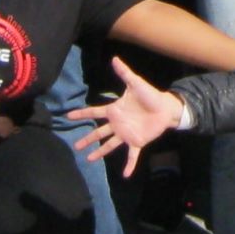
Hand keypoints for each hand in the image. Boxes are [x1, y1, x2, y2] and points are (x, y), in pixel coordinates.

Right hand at [68, 58, 184, 175]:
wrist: (165, 107)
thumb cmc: (150, 95)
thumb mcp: (135, 83)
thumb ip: (124, 73)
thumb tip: (114, 58)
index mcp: (114, 110)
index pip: (94, 112)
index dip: (81, 113)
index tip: (69, 116)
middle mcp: (117, 123)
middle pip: (98, 132)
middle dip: (87, 139)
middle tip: (75, 145)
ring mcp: (126, 134)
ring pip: (109, 145)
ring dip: (100, 152)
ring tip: (88, 160)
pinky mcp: (137, 141)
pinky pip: (132, 155)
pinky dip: (129, 165)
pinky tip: (125, 174)